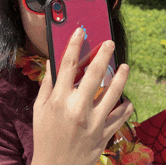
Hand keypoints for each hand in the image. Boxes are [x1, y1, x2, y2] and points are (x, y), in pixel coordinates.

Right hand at [32, 27, 133, 164]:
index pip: (67, 65)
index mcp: (58, 100)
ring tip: (125, 66)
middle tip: (110, 43)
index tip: (80, 31)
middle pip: (94, 74)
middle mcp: (77, 108)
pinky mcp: (103, 134)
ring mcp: (93, 122)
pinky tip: (126, 99)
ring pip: (113, 93)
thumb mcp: (39, 109)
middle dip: (104, 54)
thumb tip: (51, 63)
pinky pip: (120, 116)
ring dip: (121, 76)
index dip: (73, 45)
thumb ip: (46, 84)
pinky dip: (126, 105)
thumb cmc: (45, 135)